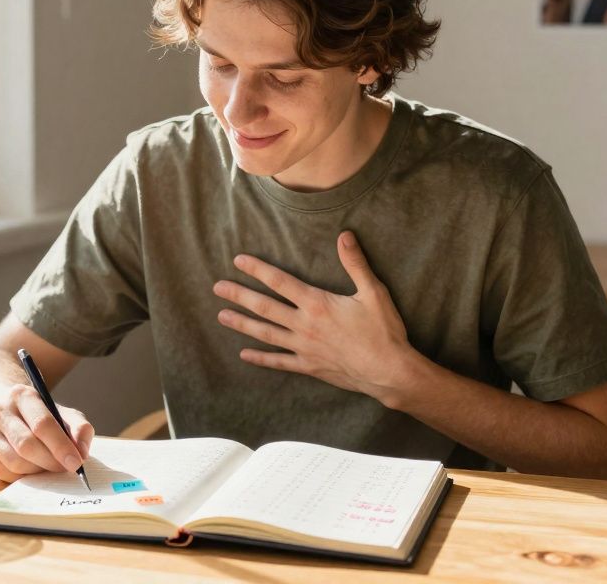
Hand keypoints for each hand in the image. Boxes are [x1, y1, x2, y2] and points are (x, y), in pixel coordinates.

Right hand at [0, 383, 93, 482]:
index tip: (76, 462)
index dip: (61, 446)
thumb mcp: (62, 413)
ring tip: (49, 467)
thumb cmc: (40, 415)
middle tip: (66, 469)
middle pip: (26, 445)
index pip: (42, 423)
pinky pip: (4, 474)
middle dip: (50, 461)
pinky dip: (23, 478)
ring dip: (37, 471)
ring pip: (15, 463)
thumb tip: (82, 451)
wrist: (5, 412)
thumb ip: (79, 428)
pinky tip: (32, 470)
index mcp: (21, 395)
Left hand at [213, 231, 422, 405]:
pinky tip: (244, 355)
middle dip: (239, 295)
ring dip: (242, 324)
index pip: (280, 282)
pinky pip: (279, 362)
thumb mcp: (373, 292)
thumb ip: (355, 263)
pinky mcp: (309, 366)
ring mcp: (304, 348)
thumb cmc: (383, 331)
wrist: (389, 371)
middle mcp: (304, 325)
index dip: (258, 269)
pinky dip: (261, 358)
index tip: (238, 261)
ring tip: (221, 316)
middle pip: (264, 307)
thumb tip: (344, 235)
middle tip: (217, 288)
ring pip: (266, 334)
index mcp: (317, 304)